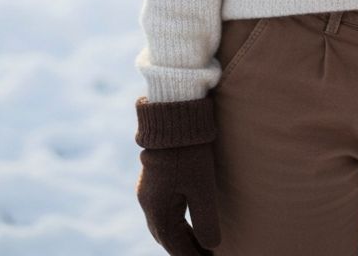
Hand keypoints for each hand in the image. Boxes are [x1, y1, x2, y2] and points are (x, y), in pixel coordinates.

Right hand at [135, 96, 221, 254]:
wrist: (172, 115)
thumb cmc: (189, 151)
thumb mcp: (202, 188)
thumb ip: (206, 221)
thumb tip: (211, 247)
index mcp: (158, 211)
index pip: (176, 246)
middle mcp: (147, 204)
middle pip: (167, 237)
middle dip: (186, 249)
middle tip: (207, 255)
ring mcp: (147, 191)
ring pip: (163, 224)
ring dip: (180, 236)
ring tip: (201, 244)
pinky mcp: (152, 179)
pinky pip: (162, 210)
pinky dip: (176, 221)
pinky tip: (187, 220)